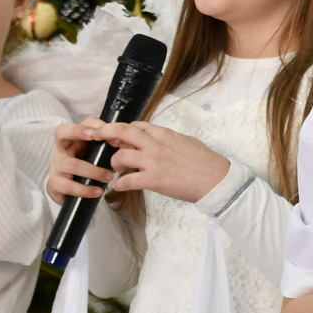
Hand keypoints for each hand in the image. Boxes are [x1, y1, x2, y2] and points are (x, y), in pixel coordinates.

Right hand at [47, 119, 114, 204]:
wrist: (69, 190)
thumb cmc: (85, 166)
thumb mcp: (95, 154)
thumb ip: (107, 147)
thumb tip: (127, 145)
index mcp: (73, 138)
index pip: (80, 123)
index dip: (93, 125)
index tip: (112, 134)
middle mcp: (62, 148)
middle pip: (61, 132)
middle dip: (78, 132)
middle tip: (97, 138)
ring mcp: (56, 166)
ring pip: (70, 163)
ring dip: (92, 170)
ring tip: (109, 176)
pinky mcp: (55, 183)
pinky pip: (68, 186)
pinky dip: (84, 189)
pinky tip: (98, 192)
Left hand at [94, 121, 232, 204]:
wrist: (216, 179)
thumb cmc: (206, 161)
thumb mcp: (187, 141)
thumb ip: (169, 139)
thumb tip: (161, 140)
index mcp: (164, 134)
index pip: (136, 125)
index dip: (123, 130)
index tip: (116, 136)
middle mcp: (155, 144)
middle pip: (122, 131)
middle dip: (105, 132)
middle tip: (96, 137)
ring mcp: (152, 162)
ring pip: (120, 156)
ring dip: (114, 163)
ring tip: (116, 170)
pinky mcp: (153, 180)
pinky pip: (127, 181)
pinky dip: (119, 184)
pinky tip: (118, 187)